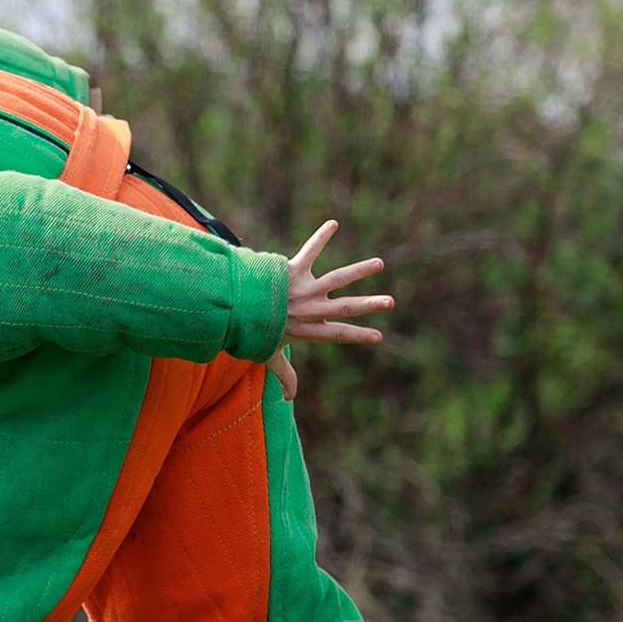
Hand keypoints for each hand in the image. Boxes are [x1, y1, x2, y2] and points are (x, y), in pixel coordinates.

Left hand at [265, 219, 391, 400]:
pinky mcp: (293, 270)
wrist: (232, 307)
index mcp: (308, 329)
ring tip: (379, 263)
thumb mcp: (269, 356)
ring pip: (337, 279)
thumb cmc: (250, 332)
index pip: (338, 334)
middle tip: (390, 302)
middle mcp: (310, 308)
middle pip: (346, 307)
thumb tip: (289, 399)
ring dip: (359, 271)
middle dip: (369, 306)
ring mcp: (304, 289)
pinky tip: (333, 223)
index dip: (359, 337)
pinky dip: (321, 236)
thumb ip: (284, 375)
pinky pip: (310, 250)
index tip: (378, 338)